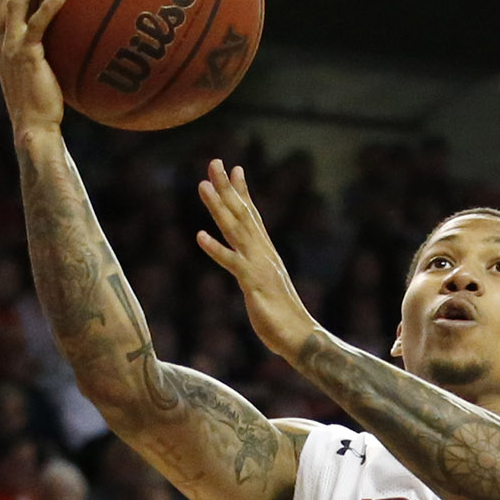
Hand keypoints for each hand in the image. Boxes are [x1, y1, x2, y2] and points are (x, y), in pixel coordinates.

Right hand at [0, 0, 68, 135]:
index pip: (3, 3)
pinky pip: (37, 25)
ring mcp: (11, 47)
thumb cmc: (42, 106)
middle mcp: (2, 41)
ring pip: (14, 3)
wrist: (33, 127)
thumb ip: (47, 53)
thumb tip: (73, 39)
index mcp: (2, 43)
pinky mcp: (26, 56)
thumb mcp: (41, 74)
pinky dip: (48, 6)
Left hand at [194, 161, 320, 365]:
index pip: (252, 216)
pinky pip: (232, 263)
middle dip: (227, 188)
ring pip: (235, 230)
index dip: (242, 192)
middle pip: (242, 214)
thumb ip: (258, 274)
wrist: (300, 337)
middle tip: (214, 162)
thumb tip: (254, 270)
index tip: (234, 168)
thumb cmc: (283, 318)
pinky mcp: (253, 283)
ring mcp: (258, 265)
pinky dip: (215, 248)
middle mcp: (263, 253)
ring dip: (218, 206)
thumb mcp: (267, 288)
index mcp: (266, 253)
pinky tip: (199, 235)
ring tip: (202, 185)